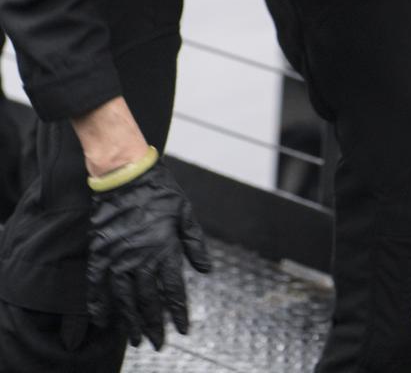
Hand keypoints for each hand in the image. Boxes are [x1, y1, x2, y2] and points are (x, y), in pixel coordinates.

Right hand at [86, 160, 211, 349]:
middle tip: (158, 343)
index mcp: (164, 250)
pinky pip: (97, 285)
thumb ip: (194, 244)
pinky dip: (99, 304)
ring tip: (136, 339)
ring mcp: (117, 258)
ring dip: (130, 321)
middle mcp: (139, 259)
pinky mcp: (99, 253)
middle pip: (147, 301)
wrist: (125, 175)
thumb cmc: (160, 192)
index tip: (182, 330)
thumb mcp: (186, 214)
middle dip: (153, 325)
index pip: (173, 291)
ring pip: (123, 298)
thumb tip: (206, 270)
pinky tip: (103, 320)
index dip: (178, 313)